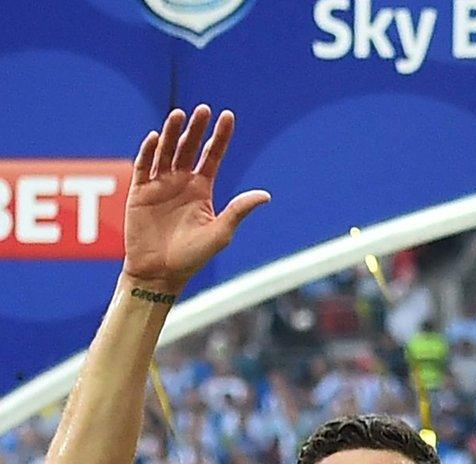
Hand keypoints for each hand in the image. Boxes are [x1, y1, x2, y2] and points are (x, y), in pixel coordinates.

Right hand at [122, 106, 269, 293]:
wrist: (160, 272)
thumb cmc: (193, 256)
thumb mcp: (220, 232)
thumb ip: (239, 211)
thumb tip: (266, 195)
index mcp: (202, 189)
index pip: (212, 155)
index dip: (219, 136)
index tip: (227, 116)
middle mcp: (181, 182)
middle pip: (189, 147)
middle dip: (197, 129)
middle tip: (204, 109)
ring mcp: (159, 184)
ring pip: (166, 151)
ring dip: (172, 133)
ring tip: (180, 114)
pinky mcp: (139, 191)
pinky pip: (143, 166)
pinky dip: (149, 151)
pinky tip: (156, 138)